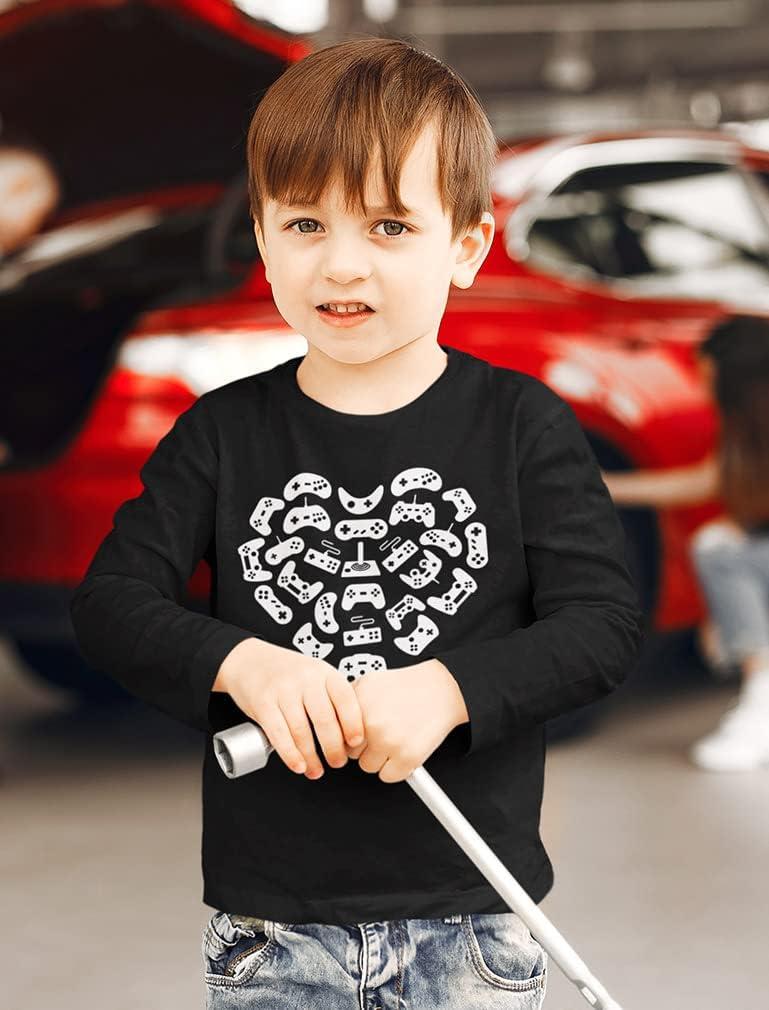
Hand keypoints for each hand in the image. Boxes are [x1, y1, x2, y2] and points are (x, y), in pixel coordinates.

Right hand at [216, 639, 364, 778]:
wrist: (250, 661)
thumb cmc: (288, 672)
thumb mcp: (316, 674)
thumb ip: (333, 697)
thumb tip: (353, 732)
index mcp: (324, 672)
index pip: (345, 699)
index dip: (353, 723)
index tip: (356, 742)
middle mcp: (305, 679)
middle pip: (324, 719)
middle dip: (333, 747)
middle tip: (337, 762)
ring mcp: (283, 691)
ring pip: (301, 730)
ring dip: (311, 757)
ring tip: (316, 769)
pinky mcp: (264, 704)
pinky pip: (279, 734)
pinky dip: (290, 754)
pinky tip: (298, 765)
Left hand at [344, 659, 467, 782]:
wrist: (439, 689)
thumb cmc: (407, 687)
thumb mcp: (369, 682)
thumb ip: (346, 700)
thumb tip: (330, 718)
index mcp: (357, 705)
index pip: (337, 734)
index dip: (348, 734)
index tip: (356, 733)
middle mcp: (371, 724)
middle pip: (350, 753)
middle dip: (363, 746)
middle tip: (380, 732)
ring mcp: (389, 742)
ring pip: (368, 767)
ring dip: (379, 758)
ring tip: (392, 739)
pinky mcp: (407, 758)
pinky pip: (388, 776)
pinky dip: (396, 768)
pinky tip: (402, 750)